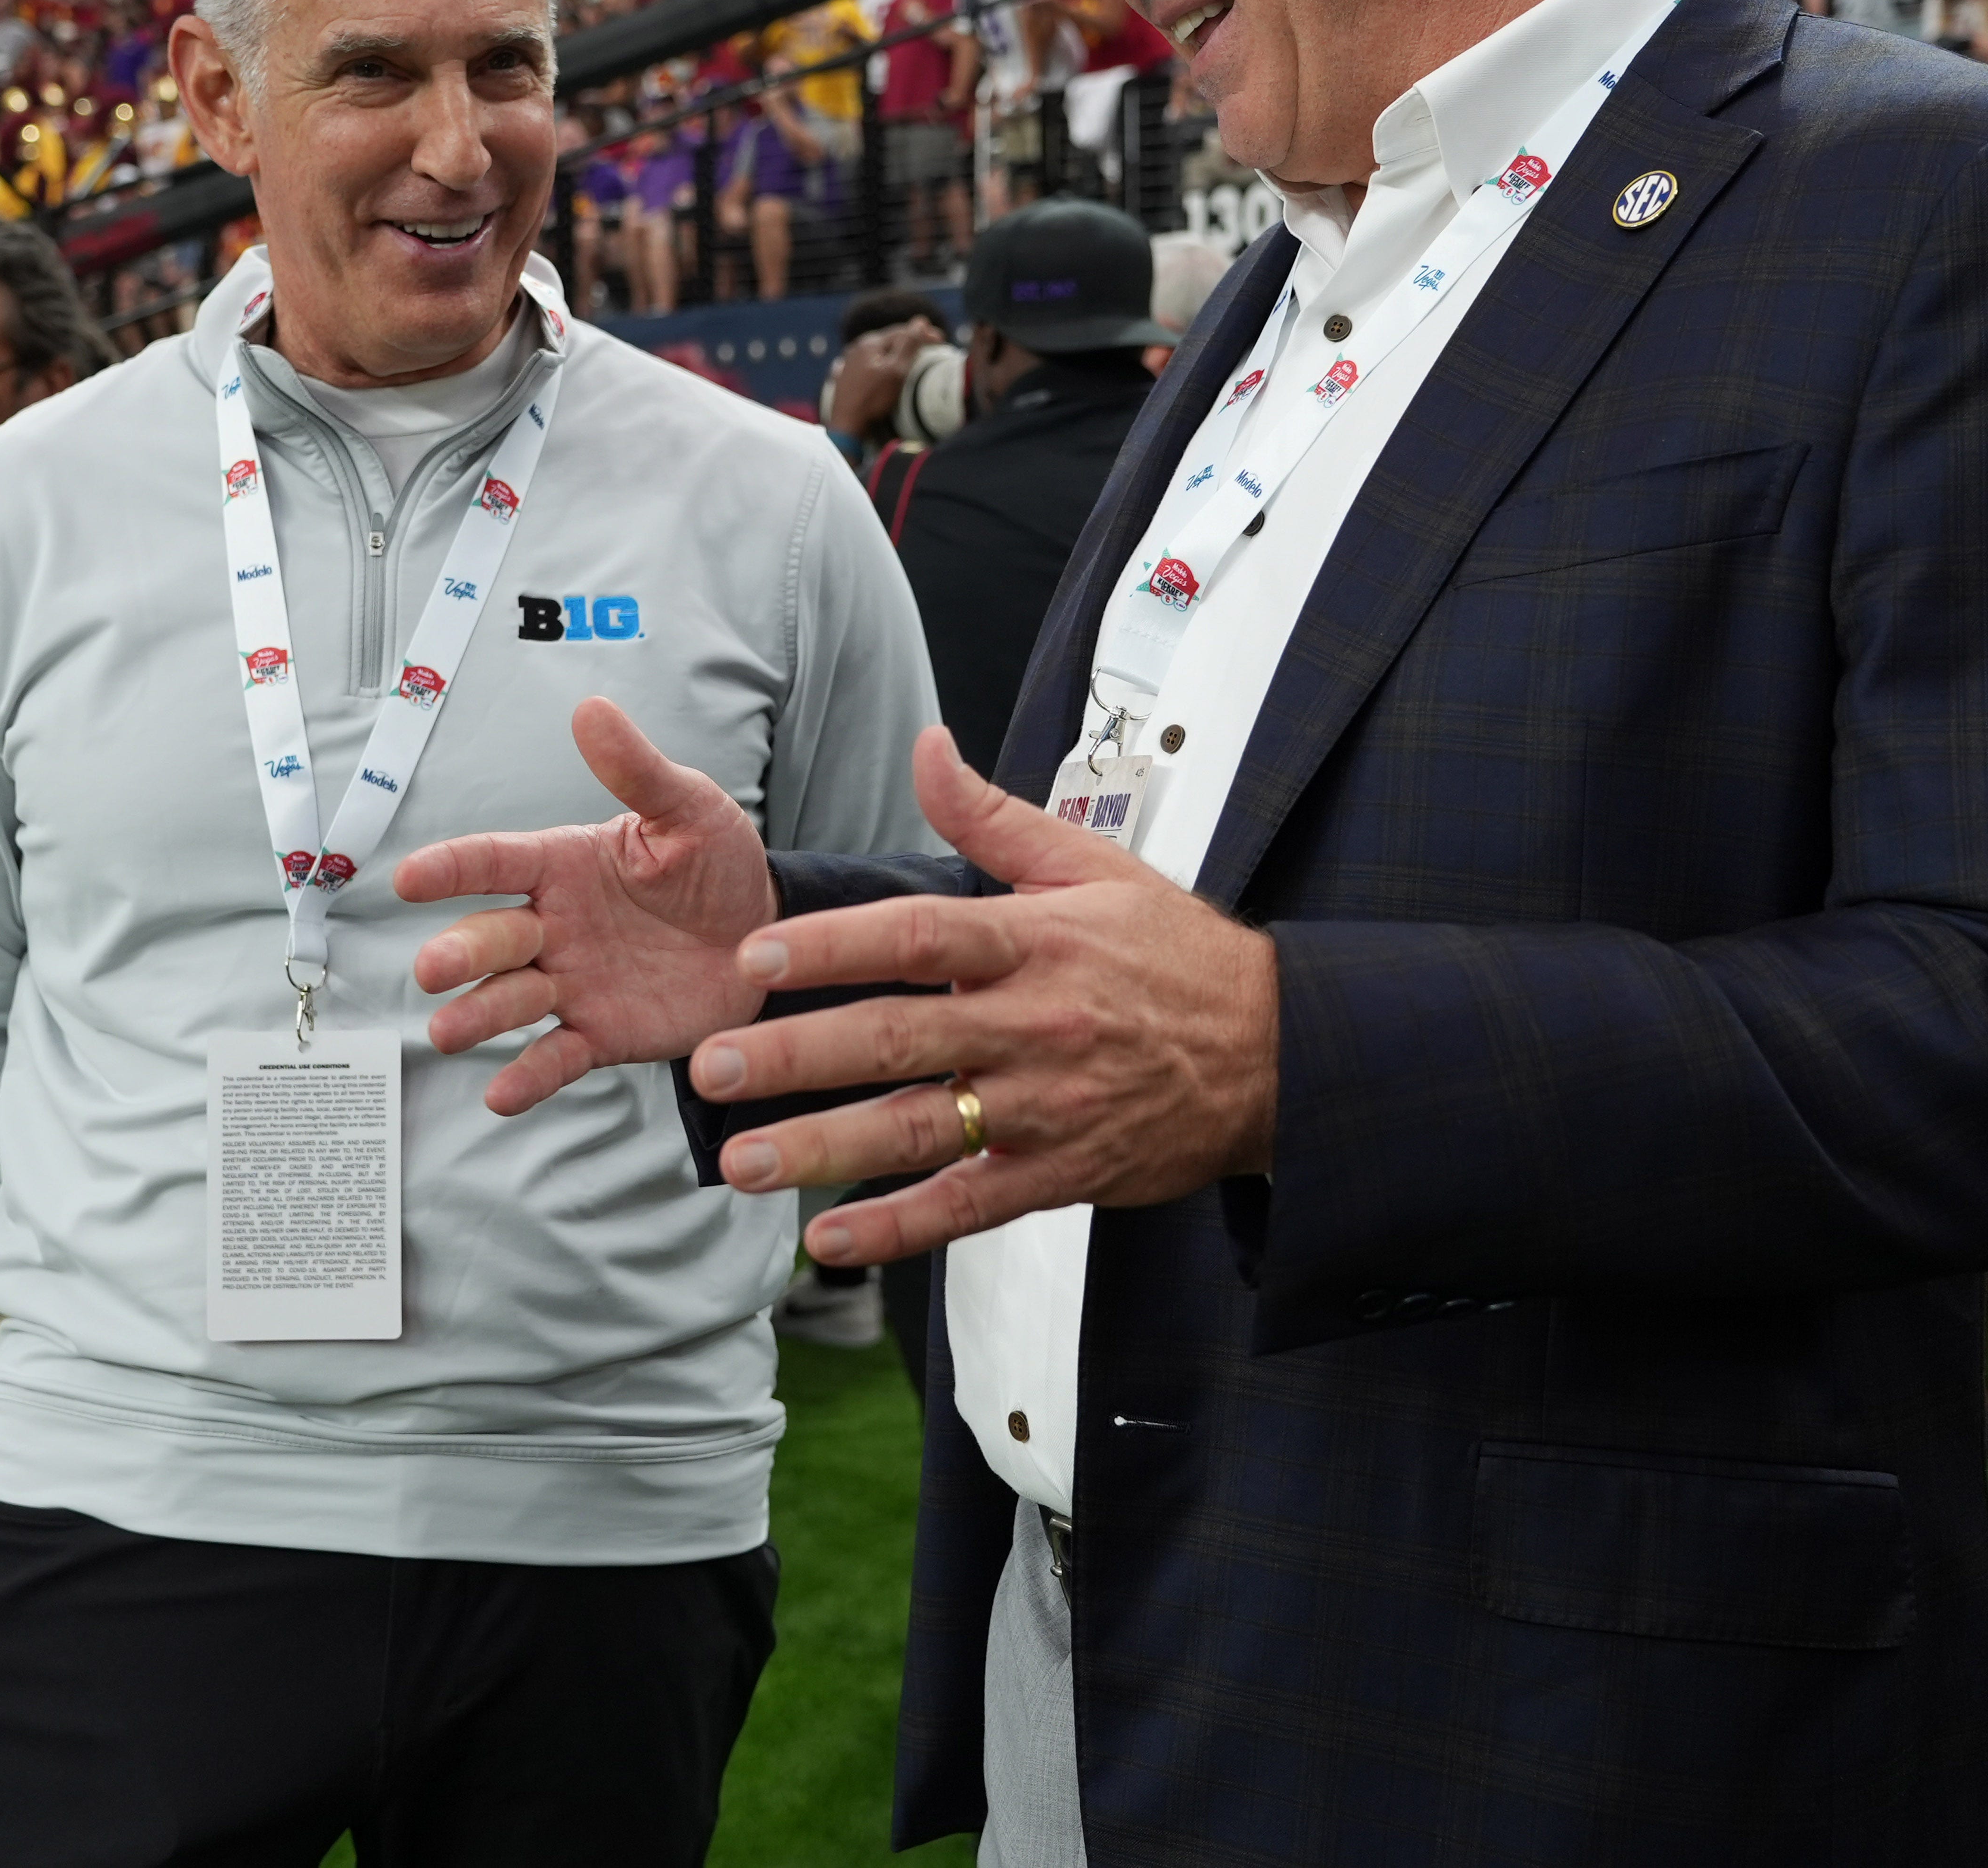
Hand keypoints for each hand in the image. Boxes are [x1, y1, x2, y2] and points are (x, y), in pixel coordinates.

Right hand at [403, 697, 781, 1114]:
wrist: (767, 938)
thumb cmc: (718, 866)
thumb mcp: (689, 811)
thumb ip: (638, 770)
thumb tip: (592, 709)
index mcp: (565, 865)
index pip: (495, 862)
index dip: (451, 868)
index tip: (408, 878)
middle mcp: (555, 926)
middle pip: (492, 938)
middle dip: (460, 953)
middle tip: (435, 970)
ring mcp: (572, 983)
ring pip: (510, 1000)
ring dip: (478, 1016)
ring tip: (450, 1032)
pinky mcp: (601, 1033)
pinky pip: (557, 1057)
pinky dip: (527, 1077)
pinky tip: (501, 1095)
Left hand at [681, 728, 1279, 1268]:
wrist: (1275, 1052)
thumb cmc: (1173, 954)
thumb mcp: (1093, 866)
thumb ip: (993, 816)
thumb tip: (928, 748)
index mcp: (1033, 942)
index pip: (917, 937)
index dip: (833, 946)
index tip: (755, 956)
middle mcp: (1031, 1025)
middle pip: (897, 1038)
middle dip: (795, 1054)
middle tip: (712, 1063)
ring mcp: (1043, 1107)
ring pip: (918, 1130)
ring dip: (822, 1149)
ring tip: (740, 1162)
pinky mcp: (1060, 1173)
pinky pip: (967, 1207)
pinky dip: (898, 1229)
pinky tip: (830, 1239)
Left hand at [821, 316, 942, 440]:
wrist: (845, 425)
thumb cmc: (872, 399)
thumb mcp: (896, 371)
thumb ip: (908, 345)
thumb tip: (920, 322)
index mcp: (870, 343)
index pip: (902, 331)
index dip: (924, 333)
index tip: (941, 339)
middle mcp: (857, 347)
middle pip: (890, 339)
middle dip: (911, 340)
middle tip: (931, 345)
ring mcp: (849, 362)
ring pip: (879, 350)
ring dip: (897, 350)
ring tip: (911, 356)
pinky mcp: (847, 376)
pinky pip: (869, 362)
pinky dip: (883, 361)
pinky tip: (886, 365)